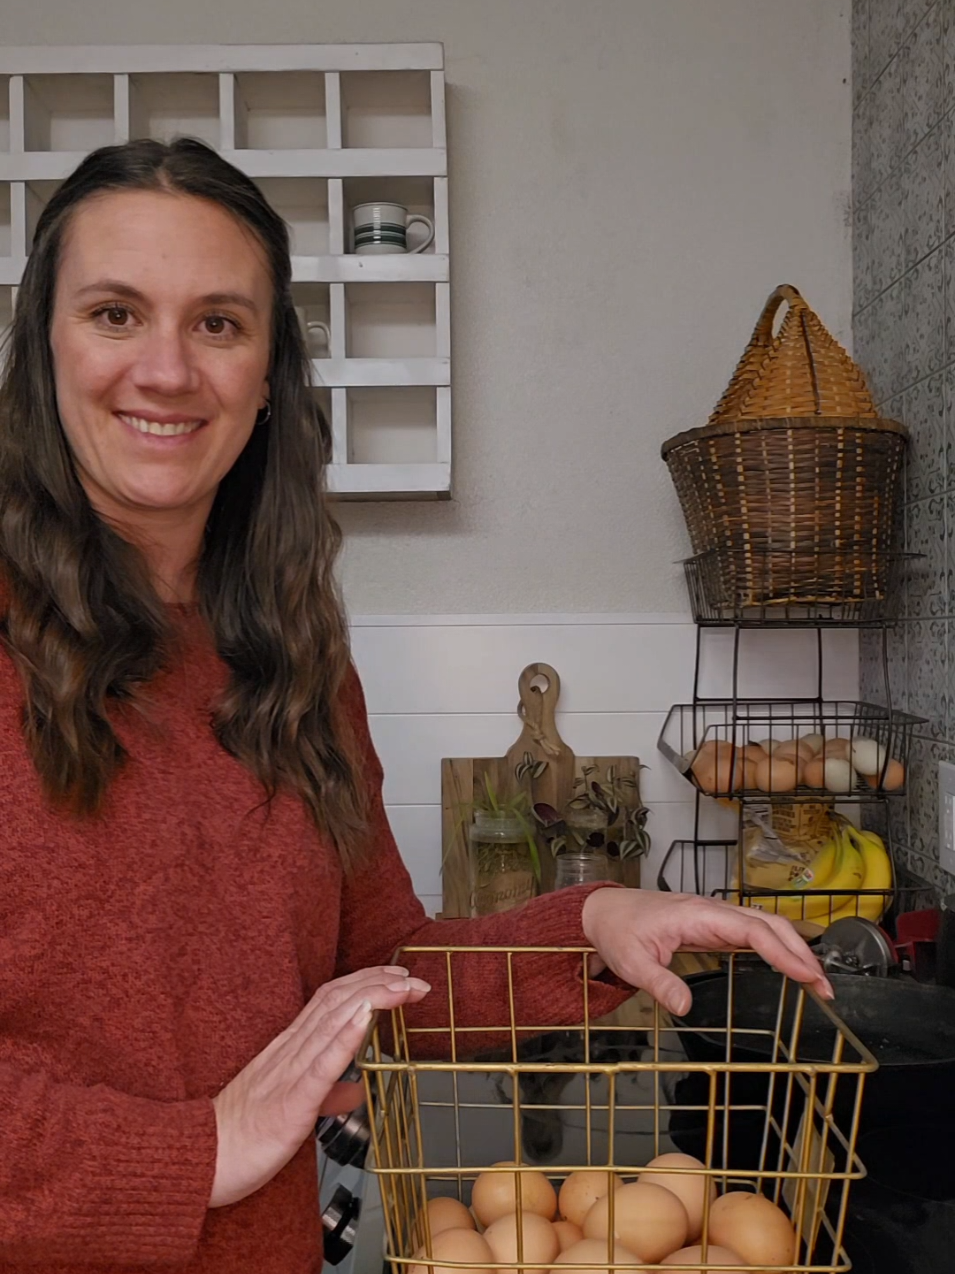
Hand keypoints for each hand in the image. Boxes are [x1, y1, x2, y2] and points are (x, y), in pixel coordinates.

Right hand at [209, 965, 429, 1207]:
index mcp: (290, 1050)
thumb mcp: (291, 1107)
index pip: (331, 1002)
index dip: (365, 982)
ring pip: (332, 1022)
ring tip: (400, 986)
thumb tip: (353, 1090)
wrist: (200, 1161)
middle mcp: (290, 1052)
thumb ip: (324, 1093)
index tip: (396, 974)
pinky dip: (345, 1037)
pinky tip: (365, 1018)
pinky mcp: (289, 1104)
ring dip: (371, 999)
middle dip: (378, 984)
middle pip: (337, 1002)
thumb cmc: (242, 1136)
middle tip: (412, 977)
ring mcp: (289, 1074)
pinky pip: (320, 1066)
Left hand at [581, 888, 833, 1015]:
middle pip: (769, 924)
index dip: (783, 952)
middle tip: (825, 987)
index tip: (807, 975)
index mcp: (698, 915)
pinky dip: (776, 947)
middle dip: (801, 952)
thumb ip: (658, 983)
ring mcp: (714, 916)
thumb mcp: (631, 962)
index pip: (752, 930)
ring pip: (765, 925)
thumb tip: (685, 1008)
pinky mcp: (713, 925)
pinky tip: (789, 966)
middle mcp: (713, 911)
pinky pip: (751, 932)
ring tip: (817, 981)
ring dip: (793, 949)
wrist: (604, 911)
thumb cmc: (618, 932)